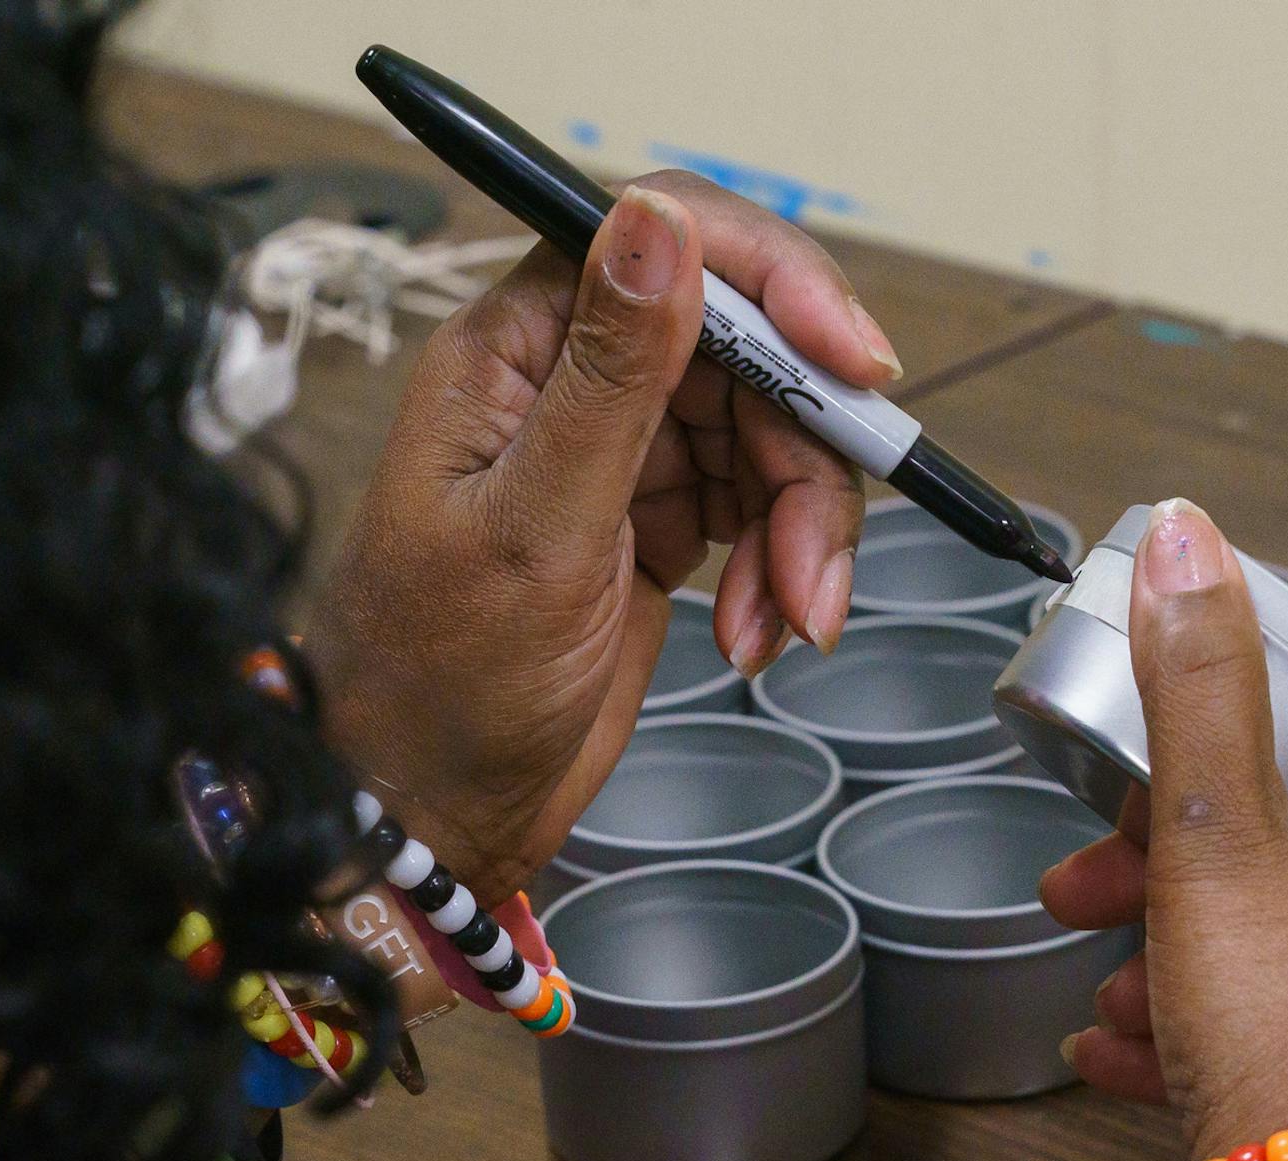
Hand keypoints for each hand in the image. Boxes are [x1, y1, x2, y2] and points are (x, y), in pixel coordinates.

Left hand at [304, 173, 901, 897]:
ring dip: (805, 528)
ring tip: (782, 620)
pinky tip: (756, 633)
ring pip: (776, 432)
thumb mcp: (534, 527)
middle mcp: (577, 380)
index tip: (852, 360)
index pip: (670, 241)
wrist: (436, 810)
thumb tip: (657, 223)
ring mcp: (627, 450)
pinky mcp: (665, 517)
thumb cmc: (438, 682)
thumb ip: (611, 376)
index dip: (778, 285)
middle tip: (815, 567)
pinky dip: (785, 568)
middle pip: (752, 349)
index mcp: (520, 349)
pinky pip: (768, 504)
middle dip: (806, 454)